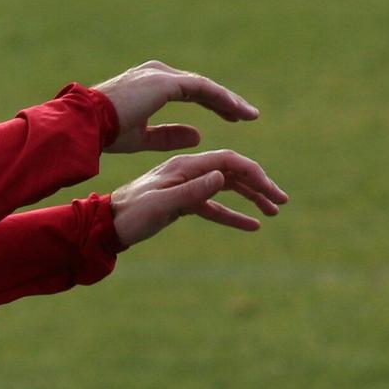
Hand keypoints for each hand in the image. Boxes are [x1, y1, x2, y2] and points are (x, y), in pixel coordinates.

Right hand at [93, 61, 259, 153]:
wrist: (86, 124)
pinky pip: (203, 89)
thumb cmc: (105, 132)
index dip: (212, 103)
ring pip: (205, 86)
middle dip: (225, 101)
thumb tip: (198, 135)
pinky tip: (237, 112)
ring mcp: (162, 75)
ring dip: (229, 101)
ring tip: (249, 115)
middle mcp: (157, 73)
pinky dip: (222, 100)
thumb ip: (169, 135)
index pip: (190, 91)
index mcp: (150, 84)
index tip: (232, 116)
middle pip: (201, 86)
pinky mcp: (166, 83)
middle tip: (247, 115)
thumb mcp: (142, 137)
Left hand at [111, 150, 288, 246]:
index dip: (254, 174)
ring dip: (250, 198)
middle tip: (282, 201)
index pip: (229, 162)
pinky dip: (232, 214)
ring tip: (272, 212)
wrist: (106, 226)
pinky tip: (251, 225)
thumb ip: (192, 191)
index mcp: (184, 166)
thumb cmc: (131, 215)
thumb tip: (223, 176)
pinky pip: (213, 205)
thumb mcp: (161, 204)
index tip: (273, 191)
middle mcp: (187, 171)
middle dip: (259, 184)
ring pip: (226, 187)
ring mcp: (185, 186)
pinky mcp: (181, 202)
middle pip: (232, 171)